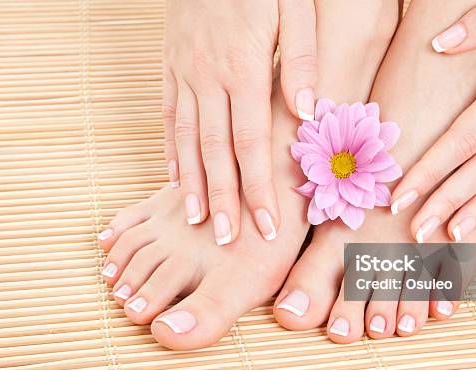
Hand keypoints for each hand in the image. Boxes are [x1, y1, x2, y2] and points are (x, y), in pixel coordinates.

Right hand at [163, 0, 316, 244]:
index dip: (257, 188)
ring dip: (192, 182)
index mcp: (245, 68)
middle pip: (215, 150)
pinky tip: (175, 176)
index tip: (266, 225)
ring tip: (197, 220)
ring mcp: (184, 72)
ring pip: (186, 138)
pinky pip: (168, 114)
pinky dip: (171, 148)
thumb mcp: (294, 8)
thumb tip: (307, 113)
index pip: (251, 143)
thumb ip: (302, 60)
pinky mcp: (170, 65)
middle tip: (226, 240)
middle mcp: (209, 77)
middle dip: (222, 199)